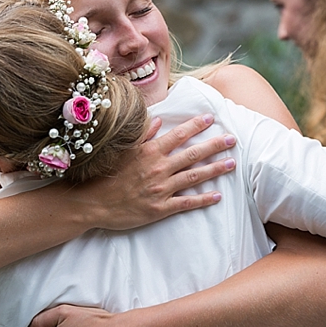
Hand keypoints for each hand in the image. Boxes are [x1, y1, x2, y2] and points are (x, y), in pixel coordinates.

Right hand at [79, 114, 236, 230]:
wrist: (93, 203)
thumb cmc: (105, 175)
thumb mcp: (122, 150)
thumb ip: (142, 135)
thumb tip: (158, 120)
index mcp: (149, 152)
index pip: (178, 135)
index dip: (196, 126)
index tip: (211, 118)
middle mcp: (158, 168)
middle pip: (193, 154)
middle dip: (215, 146)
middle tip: (233, 140)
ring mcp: (161, 189)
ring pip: (194, 177)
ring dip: (215, 169)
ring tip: (231, 164)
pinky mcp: (160, 208)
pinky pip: (187, 203)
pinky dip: (203, 199)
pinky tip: (217, 195)